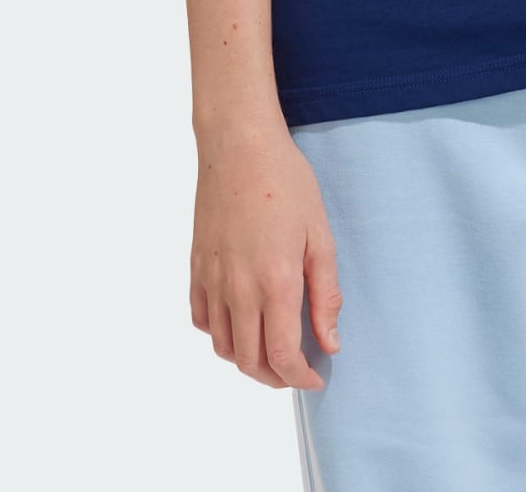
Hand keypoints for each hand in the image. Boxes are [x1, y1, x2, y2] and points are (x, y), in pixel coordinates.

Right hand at [190, 124, 341, 389]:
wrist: (238, 146)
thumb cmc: (285, 182)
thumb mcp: (319, 235)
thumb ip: (325, 294)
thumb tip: (329, 342)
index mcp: (274, 283)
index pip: (282, 356)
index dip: (300, 378)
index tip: (315, 378)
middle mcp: (238, 290)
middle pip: (250, 362)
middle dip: (275, 377)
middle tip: (296, 369)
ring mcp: (212, 280)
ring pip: (223, 347)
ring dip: (247, 360)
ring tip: (270, 349)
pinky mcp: (196, 267)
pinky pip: (202, 319)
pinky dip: (220, 333)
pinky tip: (239, 320)